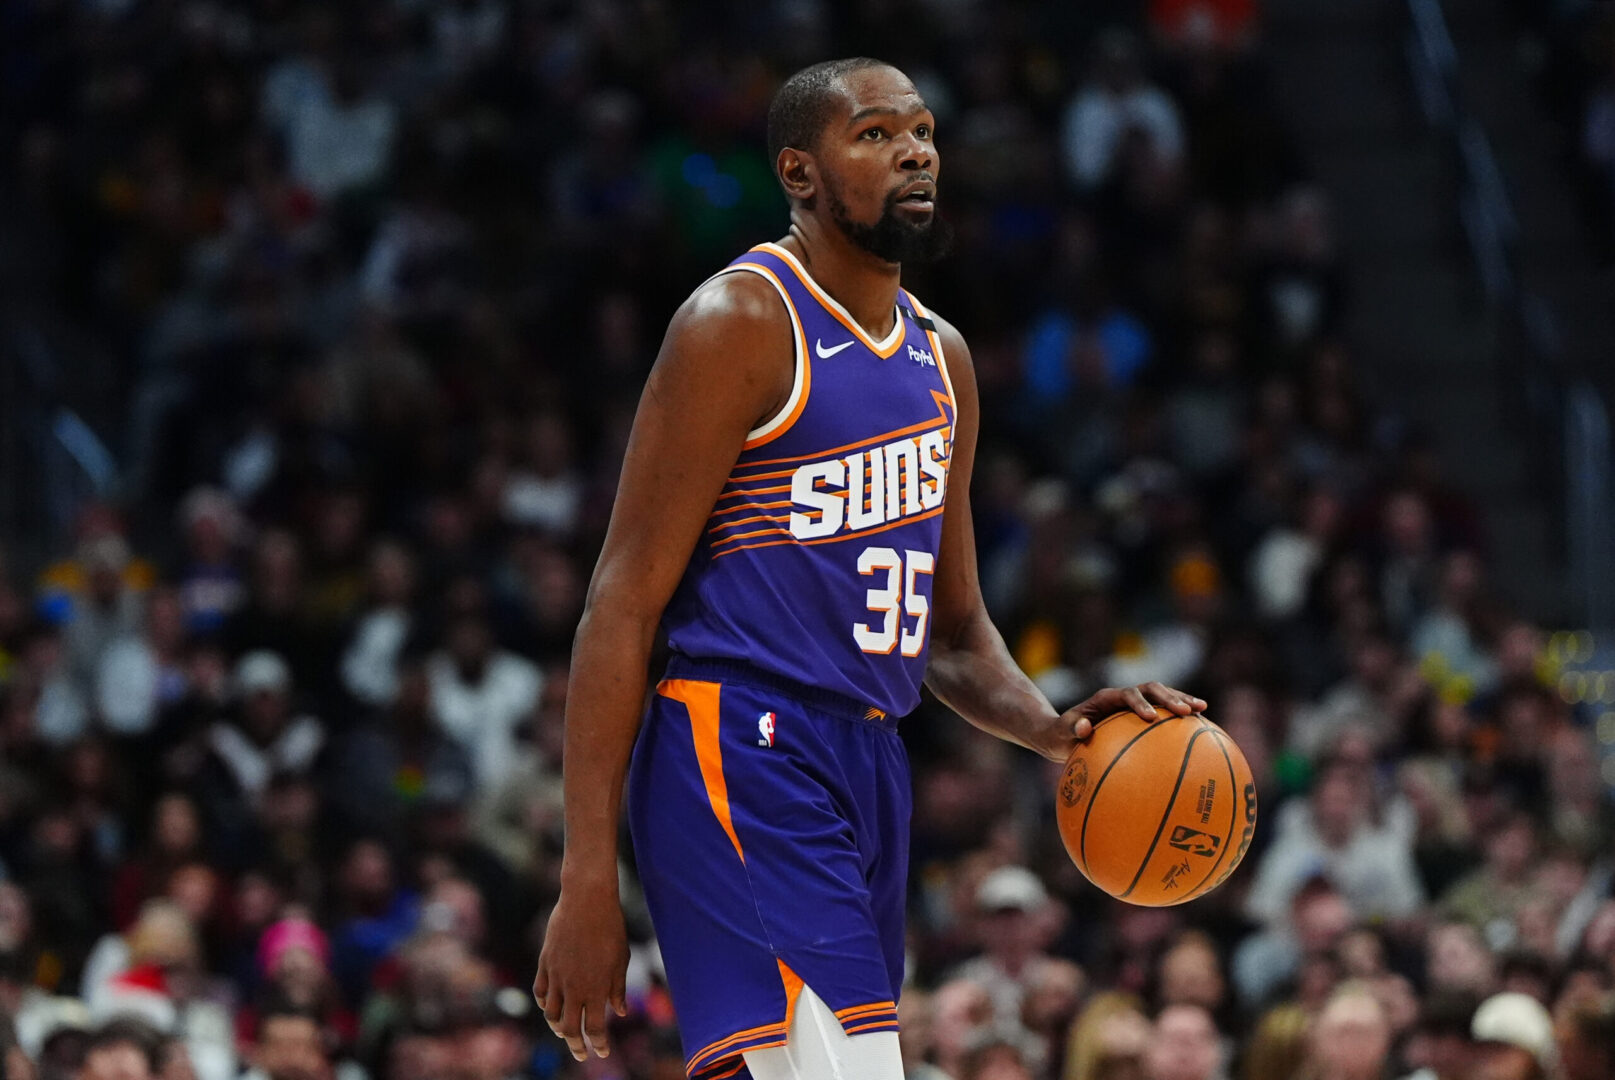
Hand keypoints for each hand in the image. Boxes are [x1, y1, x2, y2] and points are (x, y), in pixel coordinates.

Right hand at [534, 880, 629, 1060]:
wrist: (586, 901)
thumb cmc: (611, 928)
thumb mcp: (621, 960)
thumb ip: (618, 989)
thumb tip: (619, 1012)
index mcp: (597, 989)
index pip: (595, 1029)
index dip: (598, 1045)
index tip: (600, 1053)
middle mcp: (574, 988)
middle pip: (570, 1029)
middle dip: (576, 1046)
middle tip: (581, 1054)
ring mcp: (557, 976)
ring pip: (551, 1014)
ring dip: (558, 1027)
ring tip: (564, 1032)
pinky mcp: (545, 963)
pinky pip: (541, 992)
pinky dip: (545, 1004)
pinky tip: (550, 1007)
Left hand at [1037, 682, 1206, 761]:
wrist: (1063, 733)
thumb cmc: (1060, 736)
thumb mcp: (1059, 735)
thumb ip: (1071, 730)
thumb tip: (1084, 728)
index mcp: (1106, 698)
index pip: (1127, 694)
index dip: (1140, 703)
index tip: (1152, 718)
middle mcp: (1123, 697)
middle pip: (1152, 689)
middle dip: (1170, 697)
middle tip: (1187, 711)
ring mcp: (1134, 704)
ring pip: (1163, 696)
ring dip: (1181, 700)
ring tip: (1203, 709)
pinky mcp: (1142, 715)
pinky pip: (1164, 714)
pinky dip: (1180, 719)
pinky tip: (1200, 733)